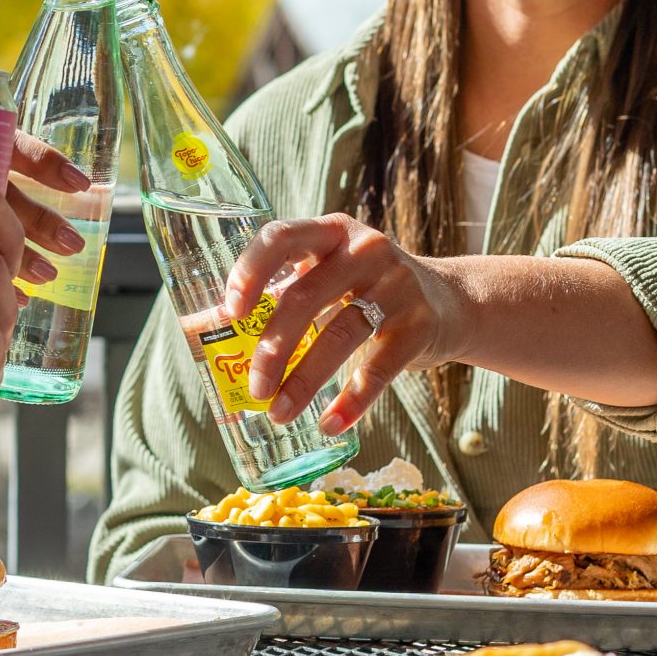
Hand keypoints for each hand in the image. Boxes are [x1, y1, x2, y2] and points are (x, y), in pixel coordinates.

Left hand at [221, 214, 468, 433]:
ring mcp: (398, 285)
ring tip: (279, 413)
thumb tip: (205, 326)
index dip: (250, 271)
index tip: (229, 311)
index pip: (282, 237)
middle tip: (254, 388)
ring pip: (339, 334)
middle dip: (272, 348)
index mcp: (330, 232)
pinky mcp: (421, 325)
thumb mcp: (329, 276)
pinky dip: (351, 401)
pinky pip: (379, 367)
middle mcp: (365, 250)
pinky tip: (329, 423)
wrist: (451, 302)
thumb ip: (282, 293)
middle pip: (306, 296)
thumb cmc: (366, 291)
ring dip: (304, 381)